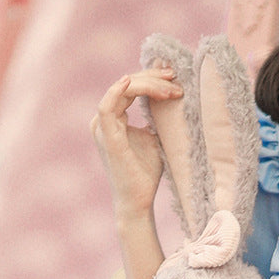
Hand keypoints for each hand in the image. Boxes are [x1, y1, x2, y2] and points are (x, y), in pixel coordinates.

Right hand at [90, 68, 181, 224]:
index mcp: (114, 118)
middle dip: (152, 78)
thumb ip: (155, 117)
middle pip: (126, 85)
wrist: (139, 200)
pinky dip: (116, 91)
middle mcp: (104, 120)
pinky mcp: (107, 138)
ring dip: (147, 85)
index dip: (152, 79)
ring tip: (170, 89)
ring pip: (121, 91)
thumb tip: (168, 97)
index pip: (130, 87)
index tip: (174, 79)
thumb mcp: (154, 137)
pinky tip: (130, 81)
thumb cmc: (146, 172)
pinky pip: (107, 108)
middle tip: (175, 78)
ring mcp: (103, 128)